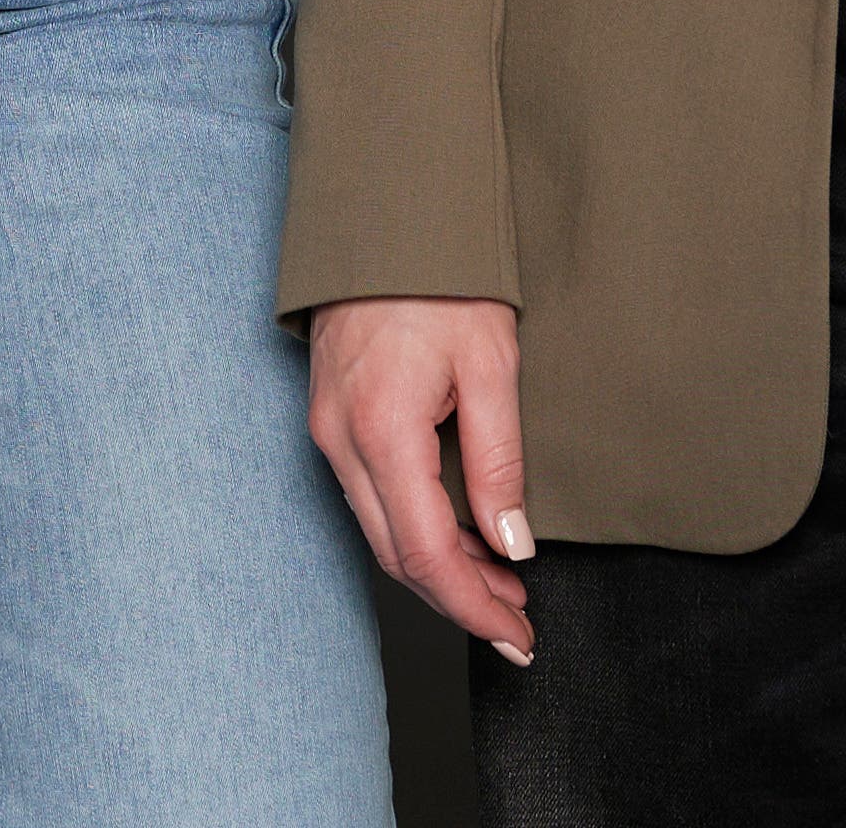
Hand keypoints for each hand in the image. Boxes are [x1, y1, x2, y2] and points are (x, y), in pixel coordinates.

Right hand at [307, 294, 535, 661]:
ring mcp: (328, 428)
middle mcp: (341, 439)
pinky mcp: (331, 414)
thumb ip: (499, 461)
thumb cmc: (440, 275)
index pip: (425, 553)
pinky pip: (371, 495)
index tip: (517, 635)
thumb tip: (510, 544)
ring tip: (502, 584)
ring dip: (439, 566)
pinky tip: (460, 533)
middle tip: (517, 622)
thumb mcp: (491, 363)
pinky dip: (416, 527)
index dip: (473, 605)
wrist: (382, 211)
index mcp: (381, 430)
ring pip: (381, 530)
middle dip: (459, 599)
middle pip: (396, 555)